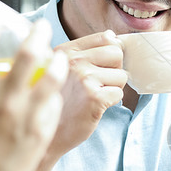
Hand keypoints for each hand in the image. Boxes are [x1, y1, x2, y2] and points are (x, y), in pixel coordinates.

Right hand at [0, 14, 66, 170]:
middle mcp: (4, 99)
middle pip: (26, 54)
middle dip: (36, 34)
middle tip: (42, 27)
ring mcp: (27, 113)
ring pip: (51, 75)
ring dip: (58, 60)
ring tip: (61, 55)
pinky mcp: (43, 127)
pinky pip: (54, 100)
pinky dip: (57, 90)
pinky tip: (60, 86)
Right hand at [47, 30, 127, 157]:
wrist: (49, 134)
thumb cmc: (59, 102)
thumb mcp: (62, 70)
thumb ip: (85, 52)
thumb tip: (112, 36)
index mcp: (65, 51)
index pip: (105, 37)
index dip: (110, 53)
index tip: (103, 65)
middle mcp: (73, 61)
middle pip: (117, 53)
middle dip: (114, 69)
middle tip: (99, 84)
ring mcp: (84, 78)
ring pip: (122, 75)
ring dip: (113, 87)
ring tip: (94, 96)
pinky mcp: (94, 97)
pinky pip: (119, 93)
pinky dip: (112, 102)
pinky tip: (95, 106)